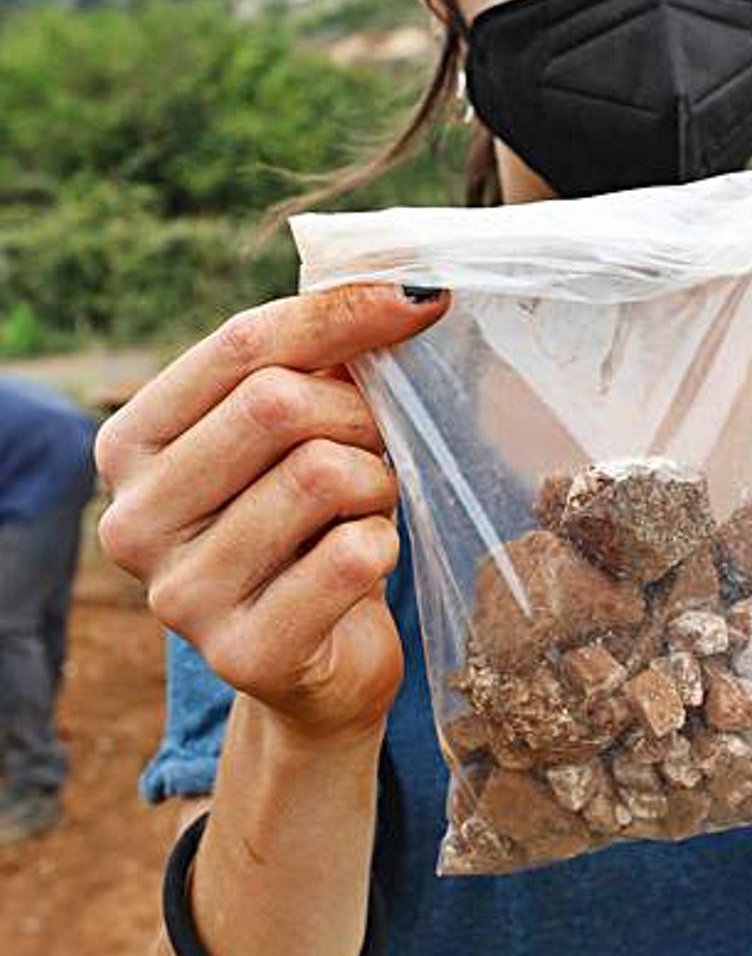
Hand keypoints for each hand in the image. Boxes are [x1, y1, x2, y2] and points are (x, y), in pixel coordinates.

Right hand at [96, 285, 448, 738]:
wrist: (318, 666)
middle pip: (276, 404)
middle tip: (380, 443)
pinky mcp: (242, 655)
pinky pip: (352, 557)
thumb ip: (319, 361)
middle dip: (358, 413)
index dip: (341, 313)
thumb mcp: (295, 434)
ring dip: (376, 483)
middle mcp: (134, 520)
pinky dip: (383, 545)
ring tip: (368, 507)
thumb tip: (409, 289)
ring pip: (321, 476)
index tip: (419, 301)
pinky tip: (365, 562)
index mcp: (130, 446)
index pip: (240, 344)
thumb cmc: (310, 528)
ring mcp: (179, 596)